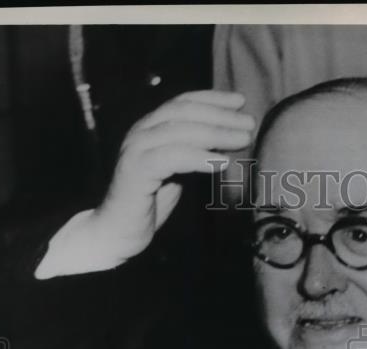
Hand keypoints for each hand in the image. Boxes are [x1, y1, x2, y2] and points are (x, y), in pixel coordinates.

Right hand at [88, 90, 253, 261]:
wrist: (118, 230)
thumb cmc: (150, 202)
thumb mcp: (178, 171)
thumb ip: (195, 152)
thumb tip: (225, 139)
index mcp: (151, 128)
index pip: (183, 103)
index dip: (212, 99)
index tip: (240, 101)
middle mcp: (142, 132)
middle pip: (184, 113)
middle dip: (220, 115)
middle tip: (249, 122)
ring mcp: (137, 149)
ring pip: (180, 132)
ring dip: (216, 133)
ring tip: (243, 139)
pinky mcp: (137, 170)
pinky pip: (172, 157)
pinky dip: (199, 157)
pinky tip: (221, 162)